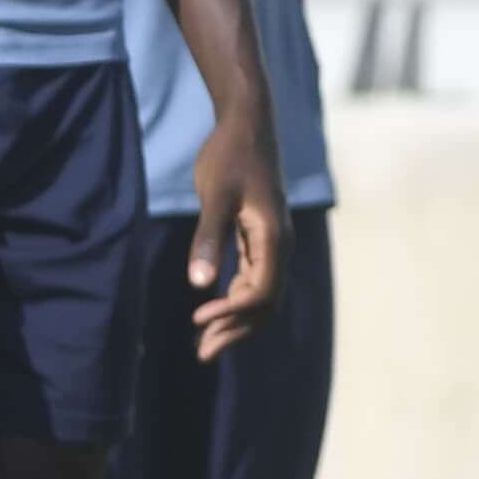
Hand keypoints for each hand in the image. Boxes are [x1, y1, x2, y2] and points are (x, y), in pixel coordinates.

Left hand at [183, 120, 287, 358]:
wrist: (247, 124)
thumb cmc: (229, 155)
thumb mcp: (215, 196)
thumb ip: (208, 238)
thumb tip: (199, 284)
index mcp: (274, 238)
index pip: (260, 294)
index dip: (231, 313)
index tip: (197, 319)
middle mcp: (281, 246)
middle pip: (265, 305)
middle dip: (235, 331)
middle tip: (201, 354)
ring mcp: (274, 243)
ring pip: (262, 296)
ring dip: (236, 322)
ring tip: (204, 343)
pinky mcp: (263, 237)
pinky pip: (256, 280)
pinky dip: (236, 301)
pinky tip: (213, 311)